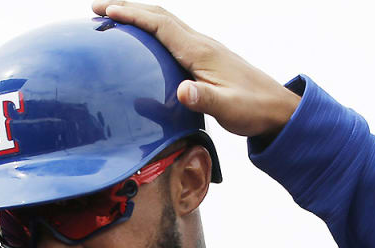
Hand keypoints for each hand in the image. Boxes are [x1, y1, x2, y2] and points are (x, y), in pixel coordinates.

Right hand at [92, 1, 300, 139]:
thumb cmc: (253, 109)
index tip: (107, 11)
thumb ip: (204, 100)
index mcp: (200, 51)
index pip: (161, 26)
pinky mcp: (203, 58)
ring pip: (164, 23)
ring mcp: (202, 49)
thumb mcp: (228, 109)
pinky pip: (170, 36)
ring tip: (112, 18)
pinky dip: (149, 30)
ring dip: (137, 16)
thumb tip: (182, 92)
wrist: (277, 109)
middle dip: (127, 8)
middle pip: (159, 16)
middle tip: (97, 8)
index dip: (133, 16)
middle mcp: (200, 44)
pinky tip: (141, 42)